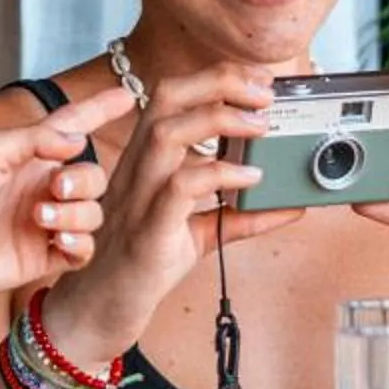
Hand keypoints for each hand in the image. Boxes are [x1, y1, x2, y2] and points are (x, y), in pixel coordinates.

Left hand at [0, 84, 135, 306]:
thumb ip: (37, 139)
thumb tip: (78, 139)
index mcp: (28, 155)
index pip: (74, 128)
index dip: (100, 111)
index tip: (130, 94)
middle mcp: (41, 187)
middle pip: (94, 177)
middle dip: (85, 180)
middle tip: (54, 187)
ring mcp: (43, 223)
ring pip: (93, 214)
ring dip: (77, 213)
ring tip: (40, 216)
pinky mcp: (41, 257)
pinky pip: (83, 251)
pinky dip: (80, 243)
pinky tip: (59, 240)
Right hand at [45, 66, 300, 361]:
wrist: (98, 309)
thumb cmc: (141, 263)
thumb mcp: (198, 232)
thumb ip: (240, 214)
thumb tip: (290, 204)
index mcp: (146, 159)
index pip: (173, 95)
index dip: (216, 78)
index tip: (259, 81)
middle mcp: (138, 167)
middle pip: (167, 96)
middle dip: (219, 81)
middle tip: (266, 91)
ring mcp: (138, 196)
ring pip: (167, 132)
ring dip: (219, 119)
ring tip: (261, 126)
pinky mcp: (148, 230)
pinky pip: (179, 188)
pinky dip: (220, 175)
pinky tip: (251, 180)